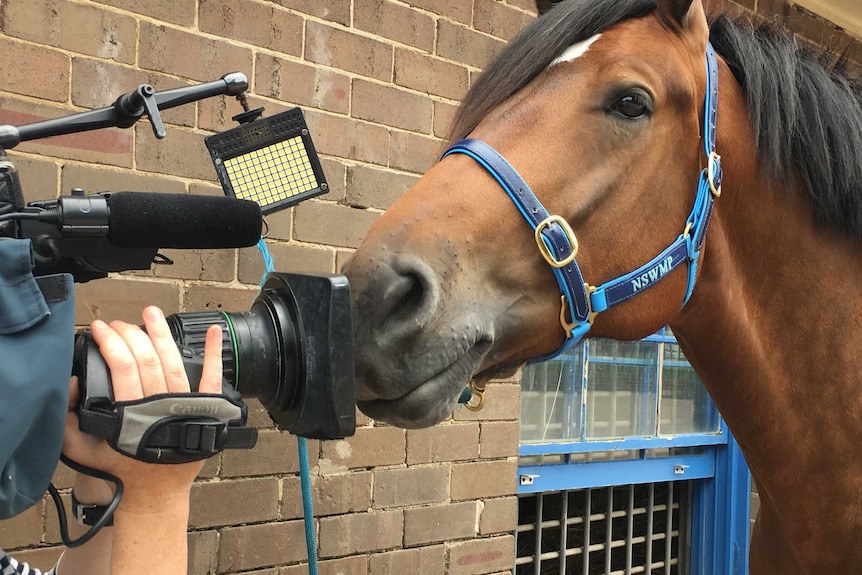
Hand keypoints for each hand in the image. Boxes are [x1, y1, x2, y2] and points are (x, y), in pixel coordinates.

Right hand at [63, 306, 222, 511]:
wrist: (156, 494)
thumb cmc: (122, 470)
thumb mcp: (84, 451)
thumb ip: (69, 420)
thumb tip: (71, 383)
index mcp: (131, 415)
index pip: (121, 366)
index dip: (110, 341)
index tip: (99, 328)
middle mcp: (160, 407)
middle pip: (147, 359)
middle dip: (130, 334)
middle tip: (118, 322)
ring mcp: (186, 407)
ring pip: (174, 362)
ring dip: (162, 334)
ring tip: (151, 313)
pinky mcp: (207, 410)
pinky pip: (213, 378)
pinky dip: (214, 353)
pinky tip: (214, 332)